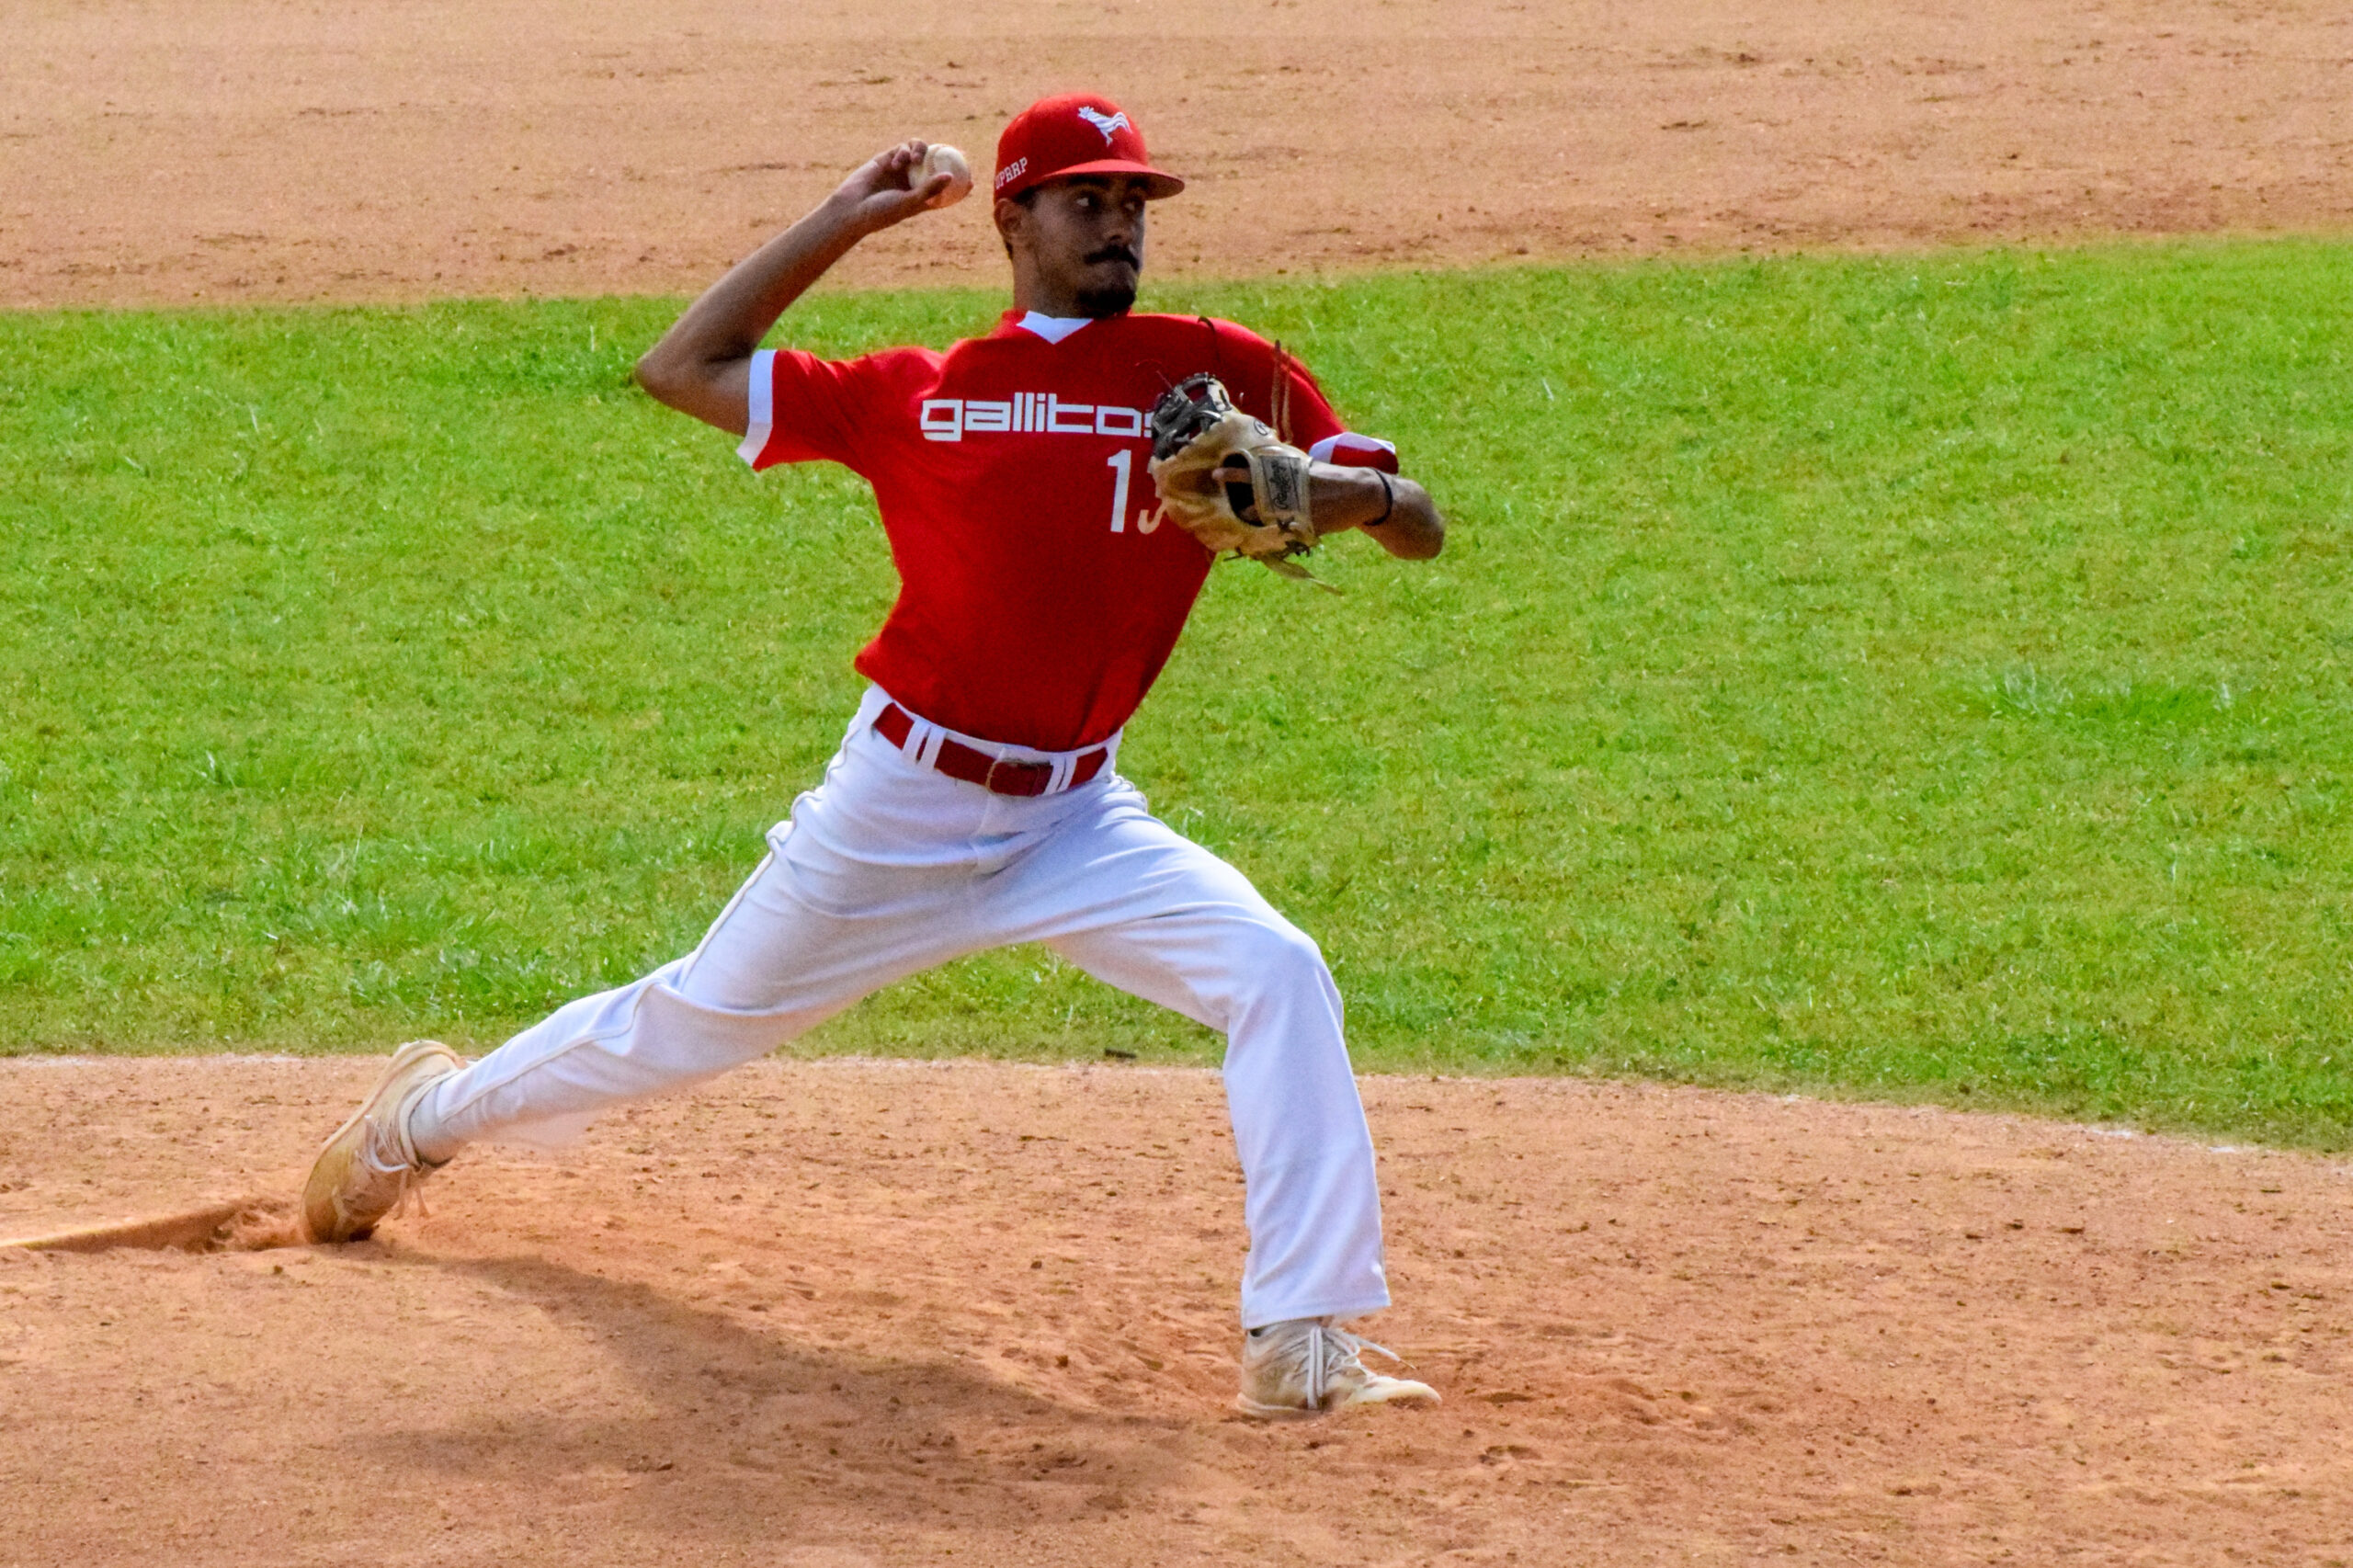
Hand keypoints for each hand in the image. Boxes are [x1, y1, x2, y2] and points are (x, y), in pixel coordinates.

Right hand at [831, 140, 954, 235]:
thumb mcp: (909, 203)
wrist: (853, 207)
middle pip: (934, 166)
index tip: (972, 182)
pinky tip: (897, 162)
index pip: (944, 191)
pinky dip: (902, 153)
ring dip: (920, 150)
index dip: (959, 186)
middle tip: (953, 152)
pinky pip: (901, 149)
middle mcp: (912, 183)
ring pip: (919, 152)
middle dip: (945, 158)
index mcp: (920, 198)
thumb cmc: (882, 212)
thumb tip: (952, 177)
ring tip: (916, 158)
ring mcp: (900, 170)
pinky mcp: (886, 159)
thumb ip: (929, 189)